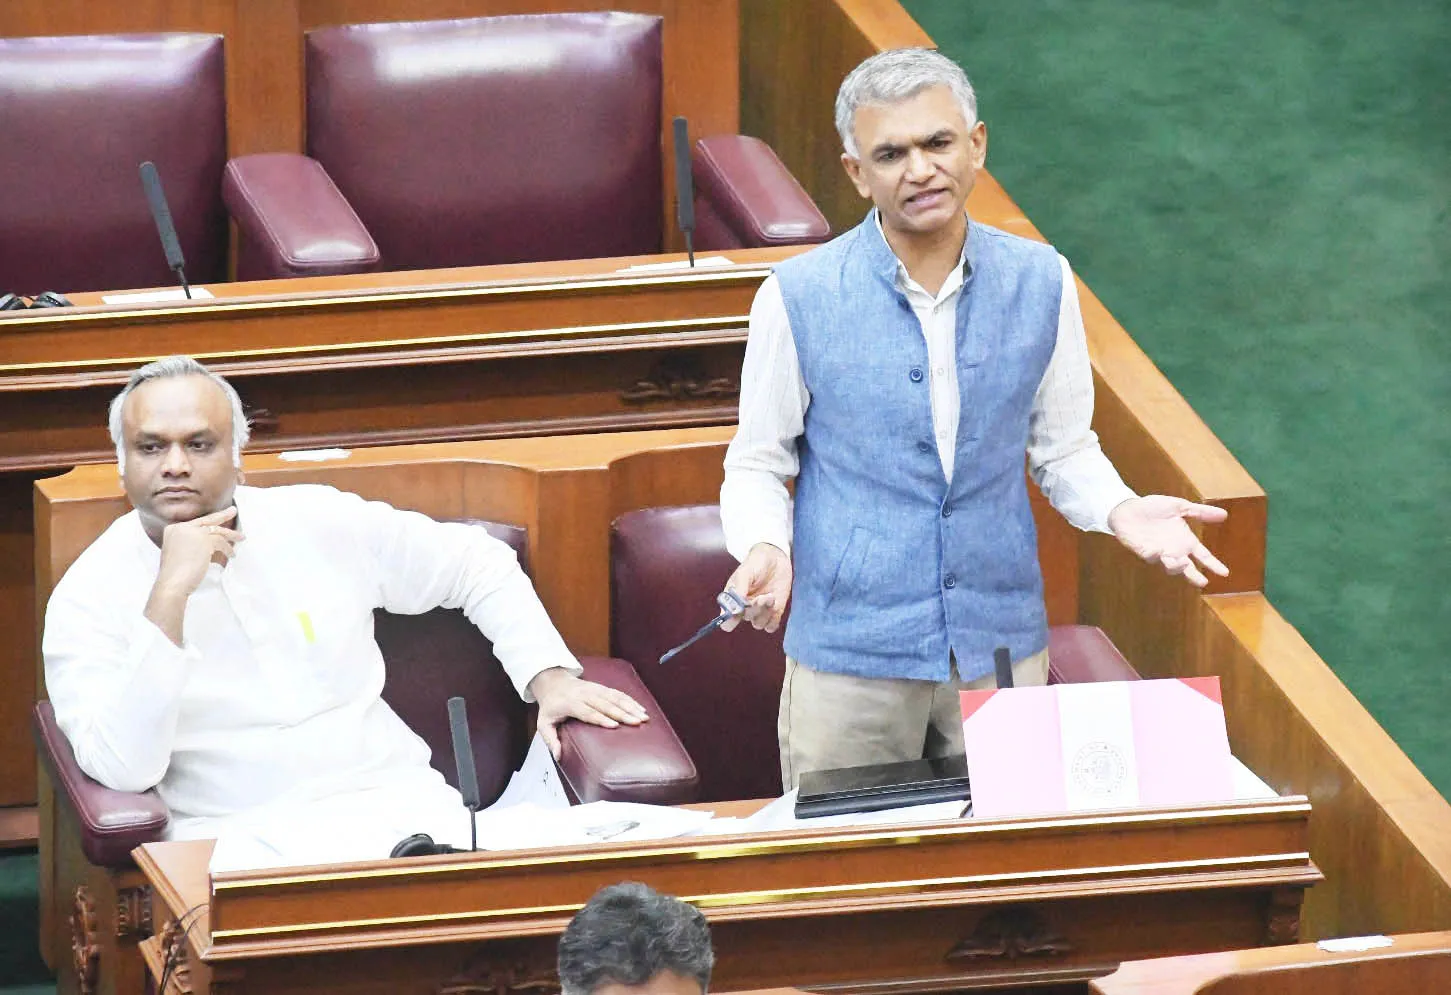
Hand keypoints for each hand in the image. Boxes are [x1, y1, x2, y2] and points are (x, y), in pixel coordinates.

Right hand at [144, 507, 243, 645]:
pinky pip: (221, 542)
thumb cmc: (175, 574)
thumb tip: (209, 543)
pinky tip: (232, 554)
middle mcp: (182, 527)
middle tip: (233, 510)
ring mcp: (192, 532)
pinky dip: (228, 549)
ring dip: (231, 535)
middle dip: (222, 515)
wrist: (172, 583)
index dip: (209, 521)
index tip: (219, 518)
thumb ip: (190, 543)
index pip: (196, 523)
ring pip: (217, 530)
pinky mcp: (204, 540)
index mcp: (173, 529)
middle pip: (207, 520)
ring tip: (241, 537)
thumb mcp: (179, 552)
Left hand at [529, 667, 647, 759]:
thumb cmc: (550, 706)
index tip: (615, 726)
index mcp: (570, 703)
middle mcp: (584, 694)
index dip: (601, 718)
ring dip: (630, 706)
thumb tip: (558, 756)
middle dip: (622, 713)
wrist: (553, 681)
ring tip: (643, 717)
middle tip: (637, 722)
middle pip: (605, 704)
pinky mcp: (601, 687)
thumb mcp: (543, 723)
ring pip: (614, 697)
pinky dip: (630, 700)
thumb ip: (550, 739)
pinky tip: (641, 708)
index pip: (588, 711)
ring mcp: (594, 689)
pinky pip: (617, 693)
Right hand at [721, 542, 792, 632]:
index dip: (731, 620)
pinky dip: (774, 619)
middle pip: (746, 618)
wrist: (775, 558)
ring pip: (759, 624)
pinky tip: (775, 605)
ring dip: (765, 612)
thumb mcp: (745, 573)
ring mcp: (759, 611)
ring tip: (770, 596)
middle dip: (755, 608)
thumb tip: (734, 609)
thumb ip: (739, 590)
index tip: (741, 610)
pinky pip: (771, 626)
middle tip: (763, 596)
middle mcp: (744, 609)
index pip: (726, 622)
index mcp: (733, 600)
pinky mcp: (774, 612)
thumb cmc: (756, 563)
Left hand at [1108, 496, 1228, 587]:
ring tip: (1182, 563)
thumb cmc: (1154, 508)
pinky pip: (1150, 556)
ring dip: (1175, 566)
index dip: (1213, 564)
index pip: (1202, 555)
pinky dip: (1154, 555)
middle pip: (1187, 568)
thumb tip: (1224, 514)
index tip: (1224, 573)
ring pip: (1169, 566)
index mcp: (1185, 540)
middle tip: (1202, 582)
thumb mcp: (1180, 506)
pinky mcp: (1143, 550)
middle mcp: (1174, 550)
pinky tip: (1157, 551)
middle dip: (1194, 575)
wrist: (1128, 507)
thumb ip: (1200, 512)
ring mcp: (1159, 552)